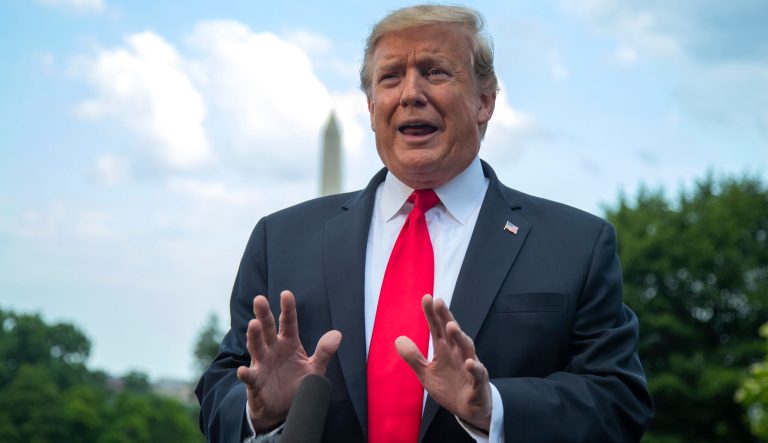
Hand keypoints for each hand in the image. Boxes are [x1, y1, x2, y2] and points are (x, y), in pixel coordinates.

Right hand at [236, 290, 341, 431]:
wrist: (282, 409)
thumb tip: (338, 334)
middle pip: (267, 329)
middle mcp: (273, 349)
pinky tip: (242, 371)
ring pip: (256, 347)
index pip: (288, 322)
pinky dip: (245, 374)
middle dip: (263, 314)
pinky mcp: (255, 382)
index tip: (286, 294)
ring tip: (253, 324)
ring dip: (254, 336)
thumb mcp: (315, 369)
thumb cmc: (297, 383)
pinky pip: (249, 377)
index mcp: (289, 343)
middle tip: (260, 299)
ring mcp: (262, 364)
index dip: (287, 308)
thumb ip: (324, 352)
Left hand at [395, 294, 491, 430]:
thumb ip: (414, 358)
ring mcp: (470, 367)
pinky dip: (475, 368)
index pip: (438, 328)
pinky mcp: (479, 383)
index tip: (427, 297)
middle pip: (453, 333)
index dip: (432, 314)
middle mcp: (459, 354)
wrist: (469, 410)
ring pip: (467, 349)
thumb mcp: (427, 374)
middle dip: (446, 318)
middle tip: (439, 302)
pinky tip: (470, 363)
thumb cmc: (450, 387)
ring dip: (460, 337)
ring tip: (451, 326)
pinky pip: (478, 374)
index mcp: (445, 350)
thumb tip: (398, 339)